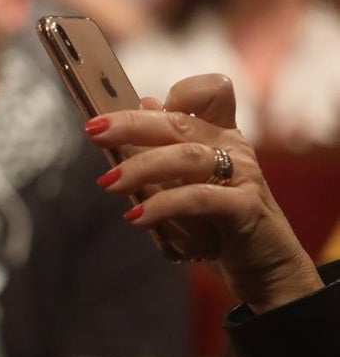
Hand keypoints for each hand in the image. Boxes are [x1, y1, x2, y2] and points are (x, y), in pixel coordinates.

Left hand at [86, 73, 322, 312]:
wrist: (263, 265)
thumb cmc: (218, 221)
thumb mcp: (191, 179)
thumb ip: (169, 144)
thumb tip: (144, 101)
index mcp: (220, 134)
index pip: (211, 91)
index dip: (180, 91)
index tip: (136, 105)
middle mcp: (233, 148)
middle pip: (180, 122)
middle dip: (132, 125)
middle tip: (93, 133)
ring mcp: (242, 176)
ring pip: (187, 158)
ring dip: (141, 167)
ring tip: (107, 182)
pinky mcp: (244, 209)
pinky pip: (199, 199)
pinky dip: (164, 205)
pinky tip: (136, 217)